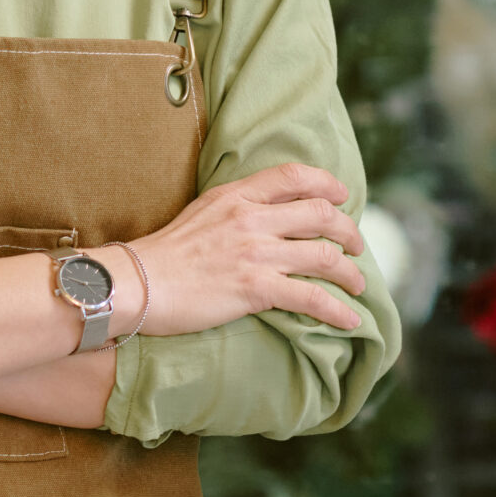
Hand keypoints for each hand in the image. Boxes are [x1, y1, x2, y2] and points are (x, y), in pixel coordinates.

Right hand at [122, 163, 367, 335]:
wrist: (137, 283)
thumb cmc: (164, 253)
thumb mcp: (202, 211)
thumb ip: (237, 206)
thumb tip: (266, 214)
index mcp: (237, 195)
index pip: (294, 176)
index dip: (327, 184)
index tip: (341, 197)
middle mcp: (251, 218)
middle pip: (320, 215)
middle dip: (348, 231)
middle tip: (356, 246)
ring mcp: (255, 253)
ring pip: (324, 256)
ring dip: (350, 272)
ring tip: (358, 284)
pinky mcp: (255, 289)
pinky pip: (311, 298)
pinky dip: (337, 310)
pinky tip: (350, 320)